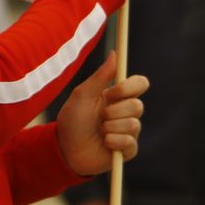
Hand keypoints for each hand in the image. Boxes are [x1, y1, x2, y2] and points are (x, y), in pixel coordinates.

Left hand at [56, 51, 148, 176]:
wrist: (64, 150)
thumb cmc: (72, 120)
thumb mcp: (82, 95)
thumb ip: (100, 76)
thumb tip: (114, 53)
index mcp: (117, 96)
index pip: (139, 84)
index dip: (129, 87)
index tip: (111, 92)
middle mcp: (125, 112)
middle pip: (138, 105)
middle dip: (115, 111)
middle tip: (100, 116)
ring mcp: (128, 131)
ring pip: (134, 124)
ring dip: (111, 127)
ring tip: (99, 131)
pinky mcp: (126, 150)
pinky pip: (130, 143)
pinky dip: (114, 141)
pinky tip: (104, 143)